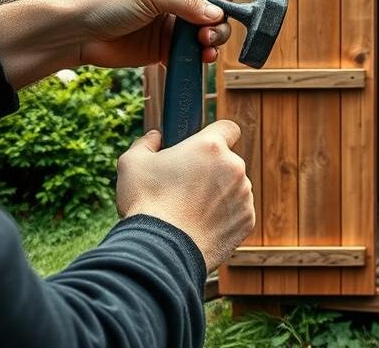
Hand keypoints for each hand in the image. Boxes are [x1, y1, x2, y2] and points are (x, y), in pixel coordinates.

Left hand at [75, 0, 231, 68]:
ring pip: (205, 36)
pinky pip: (189, 55)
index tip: (214, 15)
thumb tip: (216, 14)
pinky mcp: (164, 50)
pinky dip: (196, 59)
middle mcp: (175, 3)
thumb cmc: (106, 4)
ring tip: (205, 50)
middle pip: (213, 15)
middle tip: (207, 37)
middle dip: (216, 27)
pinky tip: (197, 61)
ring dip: (210, 44)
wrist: (79, 35)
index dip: (218, 1)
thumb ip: (186, 2)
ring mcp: (171, 28)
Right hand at [116, 120, 254, 272]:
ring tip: (189, 210)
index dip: (216, 135)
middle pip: (228, 162)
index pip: (228, 128)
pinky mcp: (247, 220)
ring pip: (234, 187)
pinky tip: (200, 225)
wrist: (162, 250)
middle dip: (211, 170)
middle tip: (185, 186)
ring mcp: (244, 195)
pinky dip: (224, 217)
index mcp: (211, 147)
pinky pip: (238, 212)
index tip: (203, 147)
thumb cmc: (146, 204)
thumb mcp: (132, 163)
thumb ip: (146, 143)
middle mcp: (235, 167)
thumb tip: (155, 137)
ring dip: (219, 194)